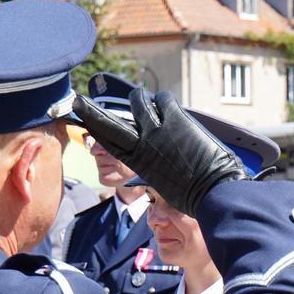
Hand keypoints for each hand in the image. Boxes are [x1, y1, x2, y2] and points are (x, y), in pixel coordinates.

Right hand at [72, 88, 245, 215]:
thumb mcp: (162, 184)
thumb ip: (154, 168)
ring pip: (139, 103)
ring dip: (138, 99)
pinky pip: (163, 99)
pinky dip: (163, 99)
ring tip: (139, 97)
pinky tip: (166, 102)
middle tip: (81, 101)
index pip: (109, 142)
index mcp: (137, 163)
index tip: (86, 120)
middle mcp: (142, 145)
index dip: (97, 130)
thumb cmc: (192, 196)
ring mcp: (157, 129)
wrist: (212, 191)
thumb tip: (157, 163)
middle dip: (93, 112)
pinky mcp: (175, 118)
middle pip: (110, 124)